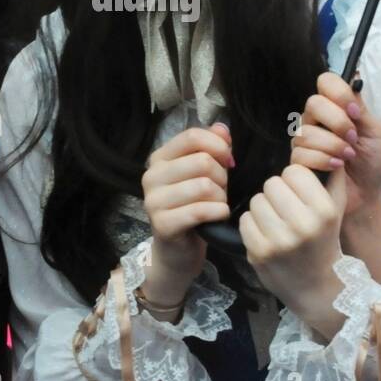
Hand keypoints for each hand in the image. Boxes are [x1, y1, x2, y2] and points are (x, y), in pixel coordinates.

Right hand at [140, 124, 232, 303]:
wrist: (177, 252)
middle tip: (222, 191)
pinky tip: (219, 216)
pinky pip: (200, 210)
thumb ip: (211, 148)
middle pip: (202, 161)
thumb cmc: (193, 208)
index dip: (218, 146)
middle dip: (223, 177)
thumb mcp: (202, 174)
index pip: (192, 136)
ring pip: (204, 186)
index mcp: (160, 158)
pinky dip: (218, 212)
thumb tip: (222, 128)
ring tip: (219, 205)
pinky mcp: (162, 224)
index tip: (229, 160)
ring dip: (222, 197)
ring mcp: (153, 201)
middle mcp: (151, 176)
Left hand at [240, 164, 345, 338]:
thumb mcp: (336, 209)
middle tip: (284, 208)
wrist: (317, 286)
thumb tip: (331, 145)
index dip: (293, 180)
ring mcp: (279, 241)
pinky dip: (252, 224)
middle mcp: (303, 225)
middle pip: (272, 183)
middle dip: (276, 193)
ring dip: (262, 208)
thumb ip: (333, 176)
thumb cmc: (324, 240)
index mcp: (323, 211)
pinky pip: (245, 220)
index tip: (297, 193)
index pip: (294, 171)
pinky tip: (265, 234)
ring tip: (275, 221)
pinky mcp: (259, 253)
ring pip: (256, 200)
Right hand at [290, 71, 380, 216]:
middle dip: (337, 121)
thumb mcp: (376, 133)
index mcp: (337, 108)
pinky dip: (323, 160)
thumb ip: (362, 110)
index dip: (338, 92)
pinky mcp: (298, 161)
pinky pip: (301, 153)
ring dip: (332, 145)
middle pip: (313, 103)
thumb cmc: (373, 163)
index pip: (325, 82)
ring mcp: (305, 140)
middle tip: (352, 138)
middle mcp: (317, 120)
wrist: (367, 194)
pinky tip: (337, 167)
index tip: (354, 111)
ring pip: (306, 131)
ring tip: (348, 157)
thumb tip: (353, 80)